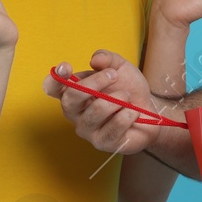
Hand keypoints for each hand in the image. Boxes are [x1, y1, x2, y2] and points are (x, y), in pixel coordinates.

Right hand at [42, 50, 169, 155]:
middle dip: (94, 83)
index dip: (55, 78)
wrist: (149, 110)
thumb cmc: (128, 88)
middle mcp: (75, 113)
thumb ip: (107, 59)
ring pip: (96, 111)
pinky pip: (114, 126)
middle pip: (71, 98)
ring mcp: (87, 130)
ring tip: (127, 98)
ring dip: (117, 100)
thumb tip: (95, 59)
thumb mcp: (120, 67)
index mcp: (73, 92)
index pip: (52, 88)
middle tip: (114, 75)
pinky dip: (128, 115)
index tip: (66, 67)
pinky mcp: (103, 143)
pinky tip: (133, 114)